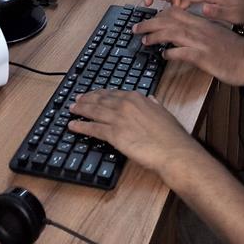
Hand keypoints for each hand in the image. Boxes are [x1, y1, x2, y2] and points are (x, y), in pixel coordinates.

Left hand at [68, 90, 198, 175]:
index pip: (113, 93)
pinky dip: (81, 126)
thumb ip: (153, 104)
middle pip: (100, 100)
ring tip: (71, 109)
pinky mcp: (113, 134)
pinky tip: (73, 126)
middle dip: (87, 99)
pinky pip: (93, 128)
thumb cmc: (171, 135)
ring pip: (94, 111)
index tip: (94, 94)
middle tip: (77, 99)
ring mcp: (118, 119)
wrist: (172, 150)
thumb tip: (150, 99)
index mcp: (137, 98)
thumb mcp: (163, 112)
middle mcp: (125, 105)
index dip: (101, 94)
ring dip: (81, 110)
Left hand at [132, 8, 243, 85]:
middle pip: (169, 20)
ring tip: (143, 39)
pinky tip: (163, 55)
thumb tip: (188, 35)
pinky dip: (171, 52)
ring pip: (172, 33)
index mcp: (202, 23)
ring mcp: (201, 42)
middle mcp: (199, 29)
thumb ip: (203, 32)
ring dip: (155, 36)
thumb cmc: (236, 49)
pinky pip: (182, 52)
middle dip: (149, 23)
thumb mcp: (218, 35)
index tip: (148, 19)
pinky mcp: (203, 56)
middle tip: (136, 28)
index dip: (159, 15)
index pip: (176, 13)